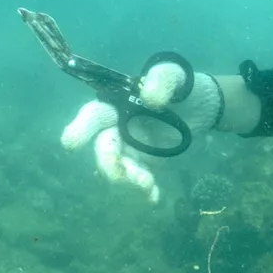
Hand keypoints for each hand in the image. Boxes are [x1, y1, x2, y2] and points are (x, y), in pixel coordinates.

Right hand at [61, 61, 223, 202]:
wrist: (201, 106)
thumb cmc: (180, 86)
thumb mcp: (175, 74)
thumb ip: (162, 79)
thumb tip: (150, 98)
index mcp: (117, 104)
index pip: (95, 115)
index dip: (80, 128)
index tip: (71, 144)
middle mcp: (117, 128)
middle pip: (103, 148)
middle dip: (109, 163)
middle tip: (128, 174)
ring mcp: (130, 149)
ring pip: (117, 169)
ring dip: (128, 179)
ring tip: (148, 184)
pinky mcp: (145, 165)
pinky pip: (138, 181)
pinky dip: (144, 192)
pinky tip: (153, 198)